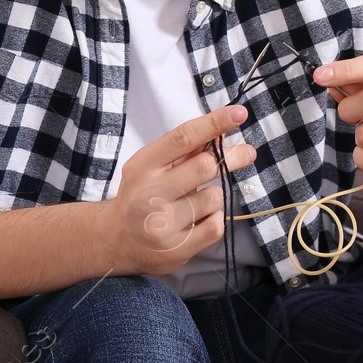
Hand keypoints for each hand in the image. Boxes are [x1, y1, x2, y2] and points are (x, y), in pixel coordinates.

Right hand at [105, 104, 256, 275]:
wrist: (114, 240)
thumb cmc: (140, 194)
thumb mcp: (152, 166)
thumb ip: (183, 150)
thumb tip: (221, 129)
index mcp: (143, 166)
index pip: (183, 138)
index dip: (214, 123)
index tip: (239, 113)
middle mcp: (149, 193)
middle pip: (204, 166)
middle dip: (233, 157)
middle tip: (248, 152)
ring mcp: (162, 224)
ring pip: (214, 198)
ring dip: (214, 196)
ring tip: (197, 202)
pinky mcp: (176, 249)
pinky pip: (216, 225)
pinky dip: (214, 219)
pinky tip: (199, 220)